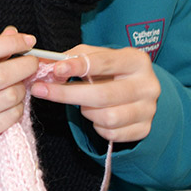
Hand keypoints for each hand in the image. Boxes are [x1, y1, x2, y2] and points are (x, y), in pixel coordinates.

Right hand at [0, 27, 40, 160]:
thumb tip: (13, 32)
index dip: (9, 43)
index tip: (28, 41)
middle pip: (0, 74)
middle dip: (25, 66)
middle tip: (33, 64)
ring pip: (10, 96)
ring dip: (22, 89)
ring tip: (19, 87)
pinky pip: (11, 116)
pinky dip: (19, 108)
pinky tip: (13, 105)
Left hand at [30, 46, 159, 142]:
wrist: (138, 91)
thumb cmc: (112, 71)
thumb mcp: (97, 57)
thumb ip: (74, 58)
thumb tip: (47, 66)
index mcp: (136, 60)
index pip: (105, 63)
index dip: (78, 66)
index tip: (56, 70)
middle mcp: (147, 85)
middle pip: (103, 95)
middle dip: (67, 94)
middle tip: (41, 91)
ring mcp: (148, 109)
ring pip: (107, 118)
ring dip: (86, 112)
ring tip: (84, 104)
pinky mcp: (144, 129)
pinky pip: (112, 134)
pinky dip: (98, 127)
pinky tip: (97, 116)